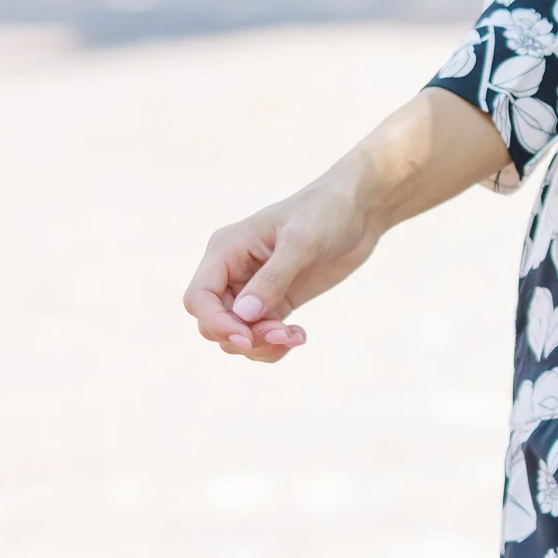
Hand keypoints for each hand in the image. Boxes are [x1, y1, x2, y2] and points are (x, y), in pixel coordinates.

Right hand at [183, 168, 379, 363]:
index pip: (198, 298)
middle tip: (282, 335)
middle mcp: (232, 271)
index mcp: (226, 250)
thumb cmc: (327, 214)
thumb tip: (244, 315)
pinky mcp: (276, 301)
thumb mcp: (302, 242)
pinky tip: (299, 336)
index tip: (248, 337)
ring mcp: (253, 289)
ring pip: (235, 335)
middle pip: (213, 323)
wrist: (358, 211)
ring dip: (261, 346)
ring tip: (294, 337)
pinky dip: (275, 345)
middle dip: (243, 337)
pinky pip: (260, 336)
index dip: (215, 323)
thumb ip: (272, 279)